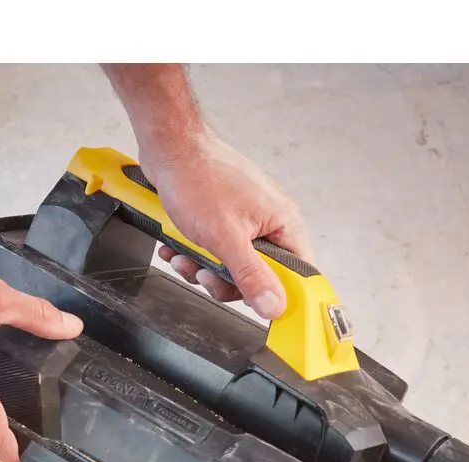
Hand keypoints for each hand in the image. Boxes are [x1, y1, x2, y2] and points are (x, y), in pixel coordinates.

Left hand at [141, 129, 314, 319]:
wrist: (169, 147)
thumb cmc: (199, 177)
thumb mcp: (225, 237)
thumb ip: (250, 275)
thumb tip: (273, 306)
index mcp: (283, 224)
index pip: (299, 274)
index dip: (281, 295)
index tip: (260, 307)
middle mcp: (270, 224)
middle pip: (260, 278)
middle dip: (225, 282)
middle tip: (206, 274)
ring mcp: (246, 222)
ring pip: (232, 268)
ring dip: (203, 270)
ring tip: (185, 257)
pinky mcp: (224, 221)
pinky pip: (216, 253)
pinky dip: (194, 256)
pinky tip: (178, 248)